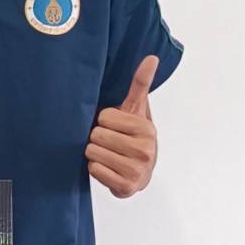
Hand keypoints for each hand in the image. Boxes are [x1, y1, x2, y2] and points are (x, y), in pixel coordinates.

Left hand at [85, 55, 158, 197]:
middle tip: (109, 142)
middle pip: (96, 136)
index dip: (104, 121)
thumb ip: (140, 85)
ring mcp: (136, 170)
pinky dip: (96, 169)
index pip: (104, 117)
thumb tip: (151, 58)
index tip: (115, 127)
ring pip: (93, 153)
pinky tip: (108, 168)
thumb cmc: (134, 136)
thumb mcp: (137, 111)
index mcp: (146, 129)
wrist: (142, 172)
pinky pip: (94, 171)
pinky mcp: (126, 187)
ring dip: (95, 154)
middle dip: (97, 138)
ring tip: (108, 154)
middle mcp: (145, 150)